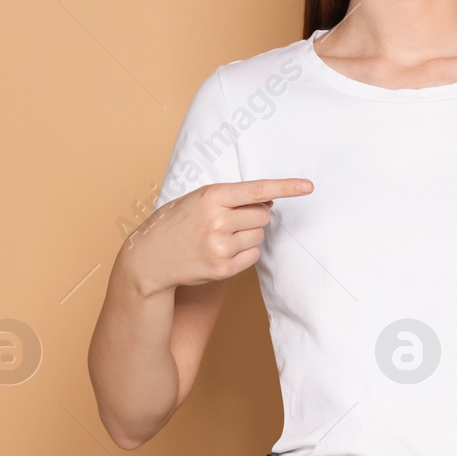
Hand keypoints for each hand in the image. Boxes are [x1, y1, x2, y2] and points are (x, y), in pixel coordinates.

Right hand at [120, 178, 312, 296]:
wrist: (149, 259)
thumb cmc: (176, 223)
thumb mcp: (198, 200)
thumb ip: (232, 198)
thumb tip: (269, 202)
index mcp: (211, 197)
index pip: (257, 190)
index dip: (285, 187)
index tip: (308, 186)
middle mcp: (217, 221)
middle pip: (264, 215)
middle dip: (255, 215)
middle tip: (231, 219)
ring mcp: (221, 247)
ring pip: (259, 235)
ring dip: (248, 234)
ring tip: (220, 236)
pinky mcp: (223, 269)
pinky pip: (253, 255)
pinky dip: (244, 252)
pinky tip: (221, 251)